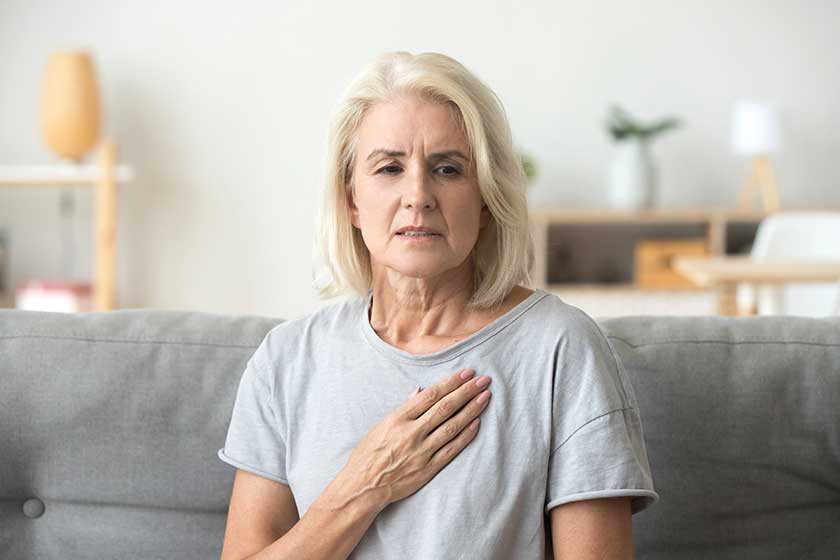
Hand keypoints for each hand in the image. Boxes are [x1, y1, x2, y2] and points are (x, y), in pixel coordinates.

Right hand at [321, 368, 491, 513]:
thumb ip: (403, 408)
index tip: (467, 373)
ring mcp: (421, 451)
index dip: (451, 383)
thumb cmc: (368, 453)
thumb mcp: (381, 425)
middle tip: (483, 380)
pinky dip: (465, 435)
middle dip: (467, 392)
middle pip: (445, 407)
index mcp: (398, 418)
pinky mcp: (428, 468)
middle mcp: (412, 432)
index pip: (431, 395)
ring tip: (485, 397)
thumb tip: (421, 391)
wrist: (363, 486)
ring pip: (452, 426)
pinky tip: (477, 423)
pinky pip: (451, 449)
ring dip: (471, 410)